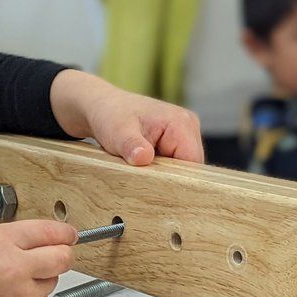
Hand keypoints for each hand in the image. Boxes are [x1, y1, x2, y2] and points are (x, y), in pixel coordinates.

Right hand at [0, 219, 75, 296]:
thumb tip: (50, 241)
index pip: (49, 231)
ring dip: (39, 283)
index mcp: (2, 241)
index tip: (70, 236)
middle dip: (63, 257)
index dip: (64, 233)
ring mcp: (23, 295)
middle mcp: (16, 266)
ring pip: (51, 283)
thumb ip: (15, 242)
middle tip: (56, 259)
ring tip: (7, 287)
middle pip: (63, 258)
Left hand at [49, 70, 202, 164]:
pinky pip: (174, 164)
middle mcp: (188, 127)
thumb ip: (131, 145)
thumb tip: (143, 158)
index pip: (193, 163)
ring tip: (139, 168)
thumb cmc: (110, 116)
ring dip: (162, 174)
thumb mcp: (117, 132)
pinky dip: (159, 169)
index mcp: (181, 123)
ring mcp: (184, 134)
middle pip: (190, 167)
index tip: (154, 188)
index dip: (177, 179)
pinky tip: (143, 165)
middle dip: (168, 177)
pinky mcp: (175, 142)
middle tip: (142, 179)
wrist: (103, 108)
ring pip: (182, 168)